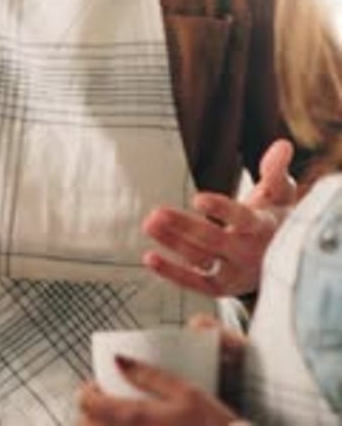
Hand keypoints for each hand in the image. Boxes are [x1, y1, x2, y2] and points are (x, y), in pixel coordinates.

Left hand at [78, 356, 237, 424]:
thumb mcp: (184, 390)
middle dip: (87, 414)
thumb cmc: (210, 425)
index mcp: (136, 418)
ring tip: (110, 420)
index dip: (87, 391)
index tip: (96, 385)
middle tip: (101, 404)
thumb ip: (149, 375)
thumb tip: (118, 359)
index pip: (89, 404)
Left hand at [142, 139, 296, 296]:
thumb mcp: (281, 192)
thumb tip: (282, 145)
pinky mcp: (220, 287)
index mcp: (263, 228)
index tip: (198, 199)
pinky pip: (195, 283)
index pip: (243, 220)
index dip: (221, 210)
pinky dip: (172, 273)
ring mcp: (233, 273)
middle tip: (157, 212)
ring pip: (200, 259)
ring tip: (149, 223)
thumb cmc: (276, 217)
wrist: (283, 260)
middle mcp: (248, 254)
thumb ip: (276, 170)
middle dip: (185, 227)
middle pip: (214, 241)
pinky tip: (150, 257)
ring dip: (173, 243)